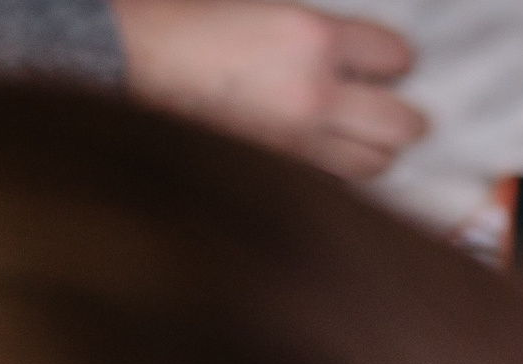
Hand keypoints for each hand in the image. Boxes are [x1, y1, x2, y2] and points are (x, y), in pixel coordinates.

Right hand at [112, 0, 429, 179]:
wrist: (119, 65)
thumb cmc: (177, 22)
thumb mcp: (253, 3)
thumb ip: (311, 29)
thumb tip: (346, 46)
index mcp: (310, 38)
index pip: (395, 55)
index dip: (393, 58)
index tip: (385, 61)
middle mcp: (315, 95)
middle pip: (403, 124)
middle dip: (402, 114)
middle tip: (388, 106)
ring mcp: (298, 145)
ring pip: (376, 165)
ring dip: (376, 150)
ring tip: (361, 136)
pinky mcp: (276, 177)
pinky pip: (335, 186)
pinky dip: (341, 175)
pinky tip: (329, 160)